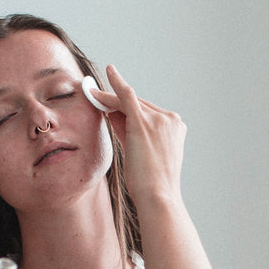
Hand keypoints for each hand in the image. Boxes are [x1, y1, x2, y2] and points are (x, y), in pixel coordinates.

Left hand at [86, 66, 185, 208]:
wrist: (158, 197)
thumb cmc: (150, 184)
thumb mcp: (140, 154)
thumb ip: (128, 132)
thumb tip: (112, 114)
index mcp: (176, 129)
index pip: (147, 115)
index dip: (127, 112)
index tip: (113, 107)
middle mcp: (171, 120)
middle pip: (139, 106)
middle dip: (116, 104)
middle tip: (94, 96)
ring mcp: (159, 119)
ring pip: (130, 103)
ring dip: (109, 98)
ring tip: (91, 93)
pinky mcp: (144, 122)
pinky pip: (127, 96)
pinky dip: (117, 83)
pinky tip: (109, 71)